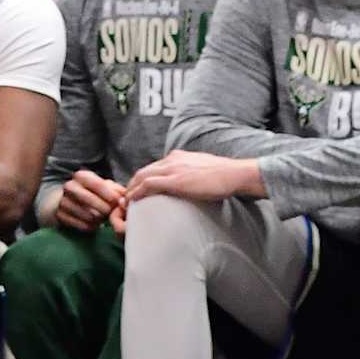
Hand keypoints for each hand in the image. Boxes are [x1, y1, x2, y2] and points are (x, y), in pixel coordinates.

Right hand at [52, 168, 126, 235]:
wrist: (67, 200)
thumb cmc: (91, 192)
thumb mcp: (103, 186)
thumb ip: (117, 191)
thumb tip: (124, 200)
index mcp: (81, 176)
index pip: (100, 186)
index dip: (112, 197)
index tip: (119, 203)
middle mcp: (70, 187)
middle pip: (96, 203)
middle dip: (107, 210)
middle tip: (110, 212)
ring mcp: (63, 201)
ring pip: (91, 216)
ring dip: (100, 219)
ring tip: (102, 217)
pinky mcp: (61, 216)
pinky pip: (84, 226)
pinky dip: (92, 226)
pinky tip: (93, 223)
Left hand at [124, 150, 265, 207]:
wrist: (233, 174)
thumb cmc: (224, 175)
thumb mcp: (202, 170)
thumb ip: (192, 174)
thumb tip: (190, 184)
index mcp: (178, 157)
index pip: (154, 167)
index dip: (143, 179)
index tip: (138, 189)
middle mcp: (171, 160)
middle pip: (144, 171)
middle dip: (132, 184)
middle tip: (126, 196)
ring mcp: (172, 169)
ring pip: (142, 177)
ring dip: (131, 189)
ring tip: (126, 201)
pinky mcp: (174, 180)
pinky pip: (148, 185)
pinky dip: (138, 192)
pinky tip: (132, 200)